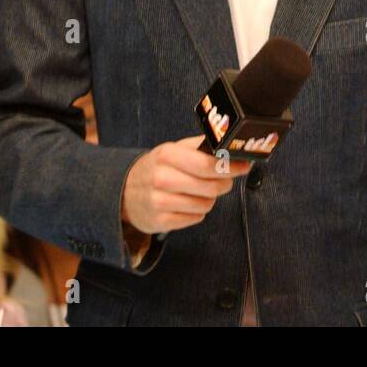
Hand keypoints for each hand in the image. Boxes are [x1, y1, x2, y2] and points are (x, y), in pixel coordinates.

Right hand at [121, 135, 250, 234]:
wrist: (124, 192)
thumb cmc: (156, 168)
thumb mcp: (173, 150)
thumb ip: (200, 146)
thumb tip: (228, 144)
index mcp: (167, 155)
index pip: (207, 164)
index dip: (230, 166)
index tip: (243, 166)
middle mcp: (161, 178)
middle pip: (210, 187)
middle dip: (224, 184)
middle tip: (224, 181)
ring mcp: (159, 201)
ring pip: (206, 205)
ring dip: (209, 199)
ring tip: (198, 192)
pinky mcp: (160, 222)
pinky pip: (196, 219)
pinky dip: (197, 212)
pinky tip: (187, 204)